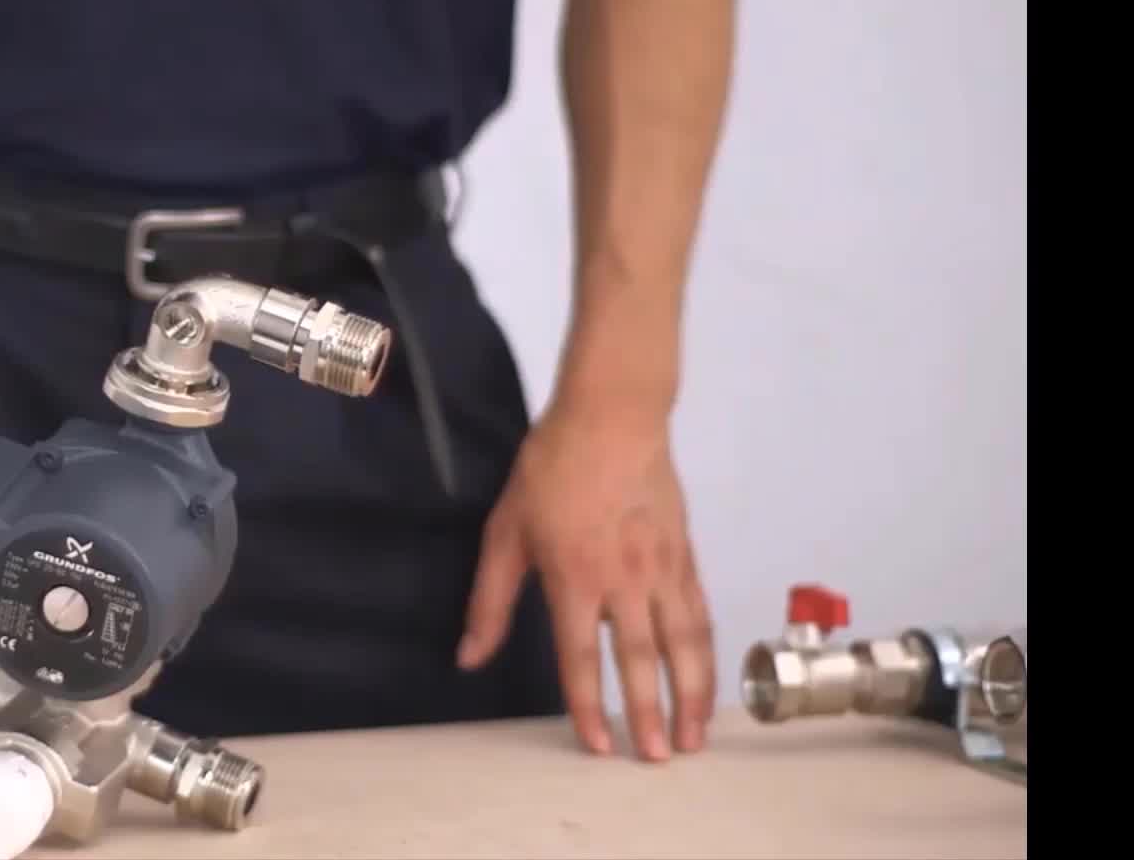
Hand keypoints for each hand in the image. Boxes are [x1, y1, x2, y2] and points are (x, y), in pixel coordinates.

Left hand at [455, 401, 713, 760]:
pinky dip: (706, 652)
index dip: (590, 707)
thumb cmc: (552, 469)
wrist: (612, 416)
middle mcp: (624, 580)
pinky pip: (700, 613)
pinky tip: (705, 677)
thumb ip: (491, 600)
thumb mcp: (505, 532)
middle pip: (641, 661)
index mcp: (575, 578)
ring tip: (694, 736)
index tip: (599, 746)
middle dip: (650, 715)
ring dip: (691, 694)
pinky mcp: (685, 554)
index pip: (582, 659)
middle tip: (657, 759)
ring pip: (685, 644)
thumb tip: (469, 655)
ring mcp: (662, 568)